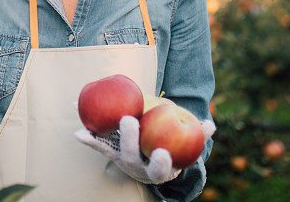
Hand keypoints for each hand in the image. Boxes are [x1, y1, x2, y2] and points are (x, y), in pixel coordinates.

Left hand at [74, 115, 216, 184]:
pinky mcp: (110, 153)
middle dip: (129, 140)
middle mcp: (138, 167)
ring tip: (93, 126)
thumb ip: (198, 135)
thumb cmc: (171, 149)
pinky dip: (88, 139)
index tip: (162, 152)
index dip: (160, 162)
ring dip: (100, 139)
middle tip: (129, 120)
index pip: (160, 168)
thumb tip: (211, 125)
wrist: (150, 164)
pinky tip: (77, 130)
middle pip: (132, 156)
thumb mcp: (185, 146)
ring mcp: (121, 160)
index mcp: (158, 168)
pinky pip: (98, 145)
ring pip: (111, 151)